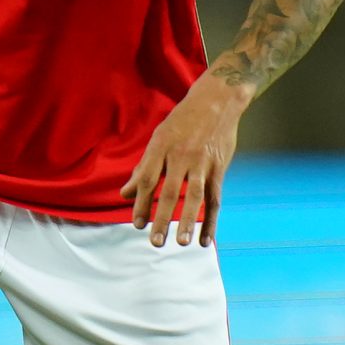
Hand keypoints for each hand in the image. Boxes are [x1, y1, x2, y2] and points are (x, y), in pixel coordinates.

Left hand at [120, 75, 249, 247]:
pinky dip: (211, 220)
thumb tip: (125, 194)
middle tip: (155, 242)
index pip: (148, 179)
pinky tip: (205, 239)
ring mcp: (202, 162)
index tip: (137, 224)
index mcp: (161, 146)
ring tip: (182, 243)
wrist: (216, 101)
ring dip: (189, 222)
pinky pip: (215, 198)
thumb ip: (143, 168)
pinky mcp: (219, 167)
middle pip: (170, 191)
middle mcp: (181, 155)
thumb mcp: (159, 138)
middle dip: (162, 218)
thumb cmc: (183, 122)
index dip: (141, 203)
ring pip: (195, 196)